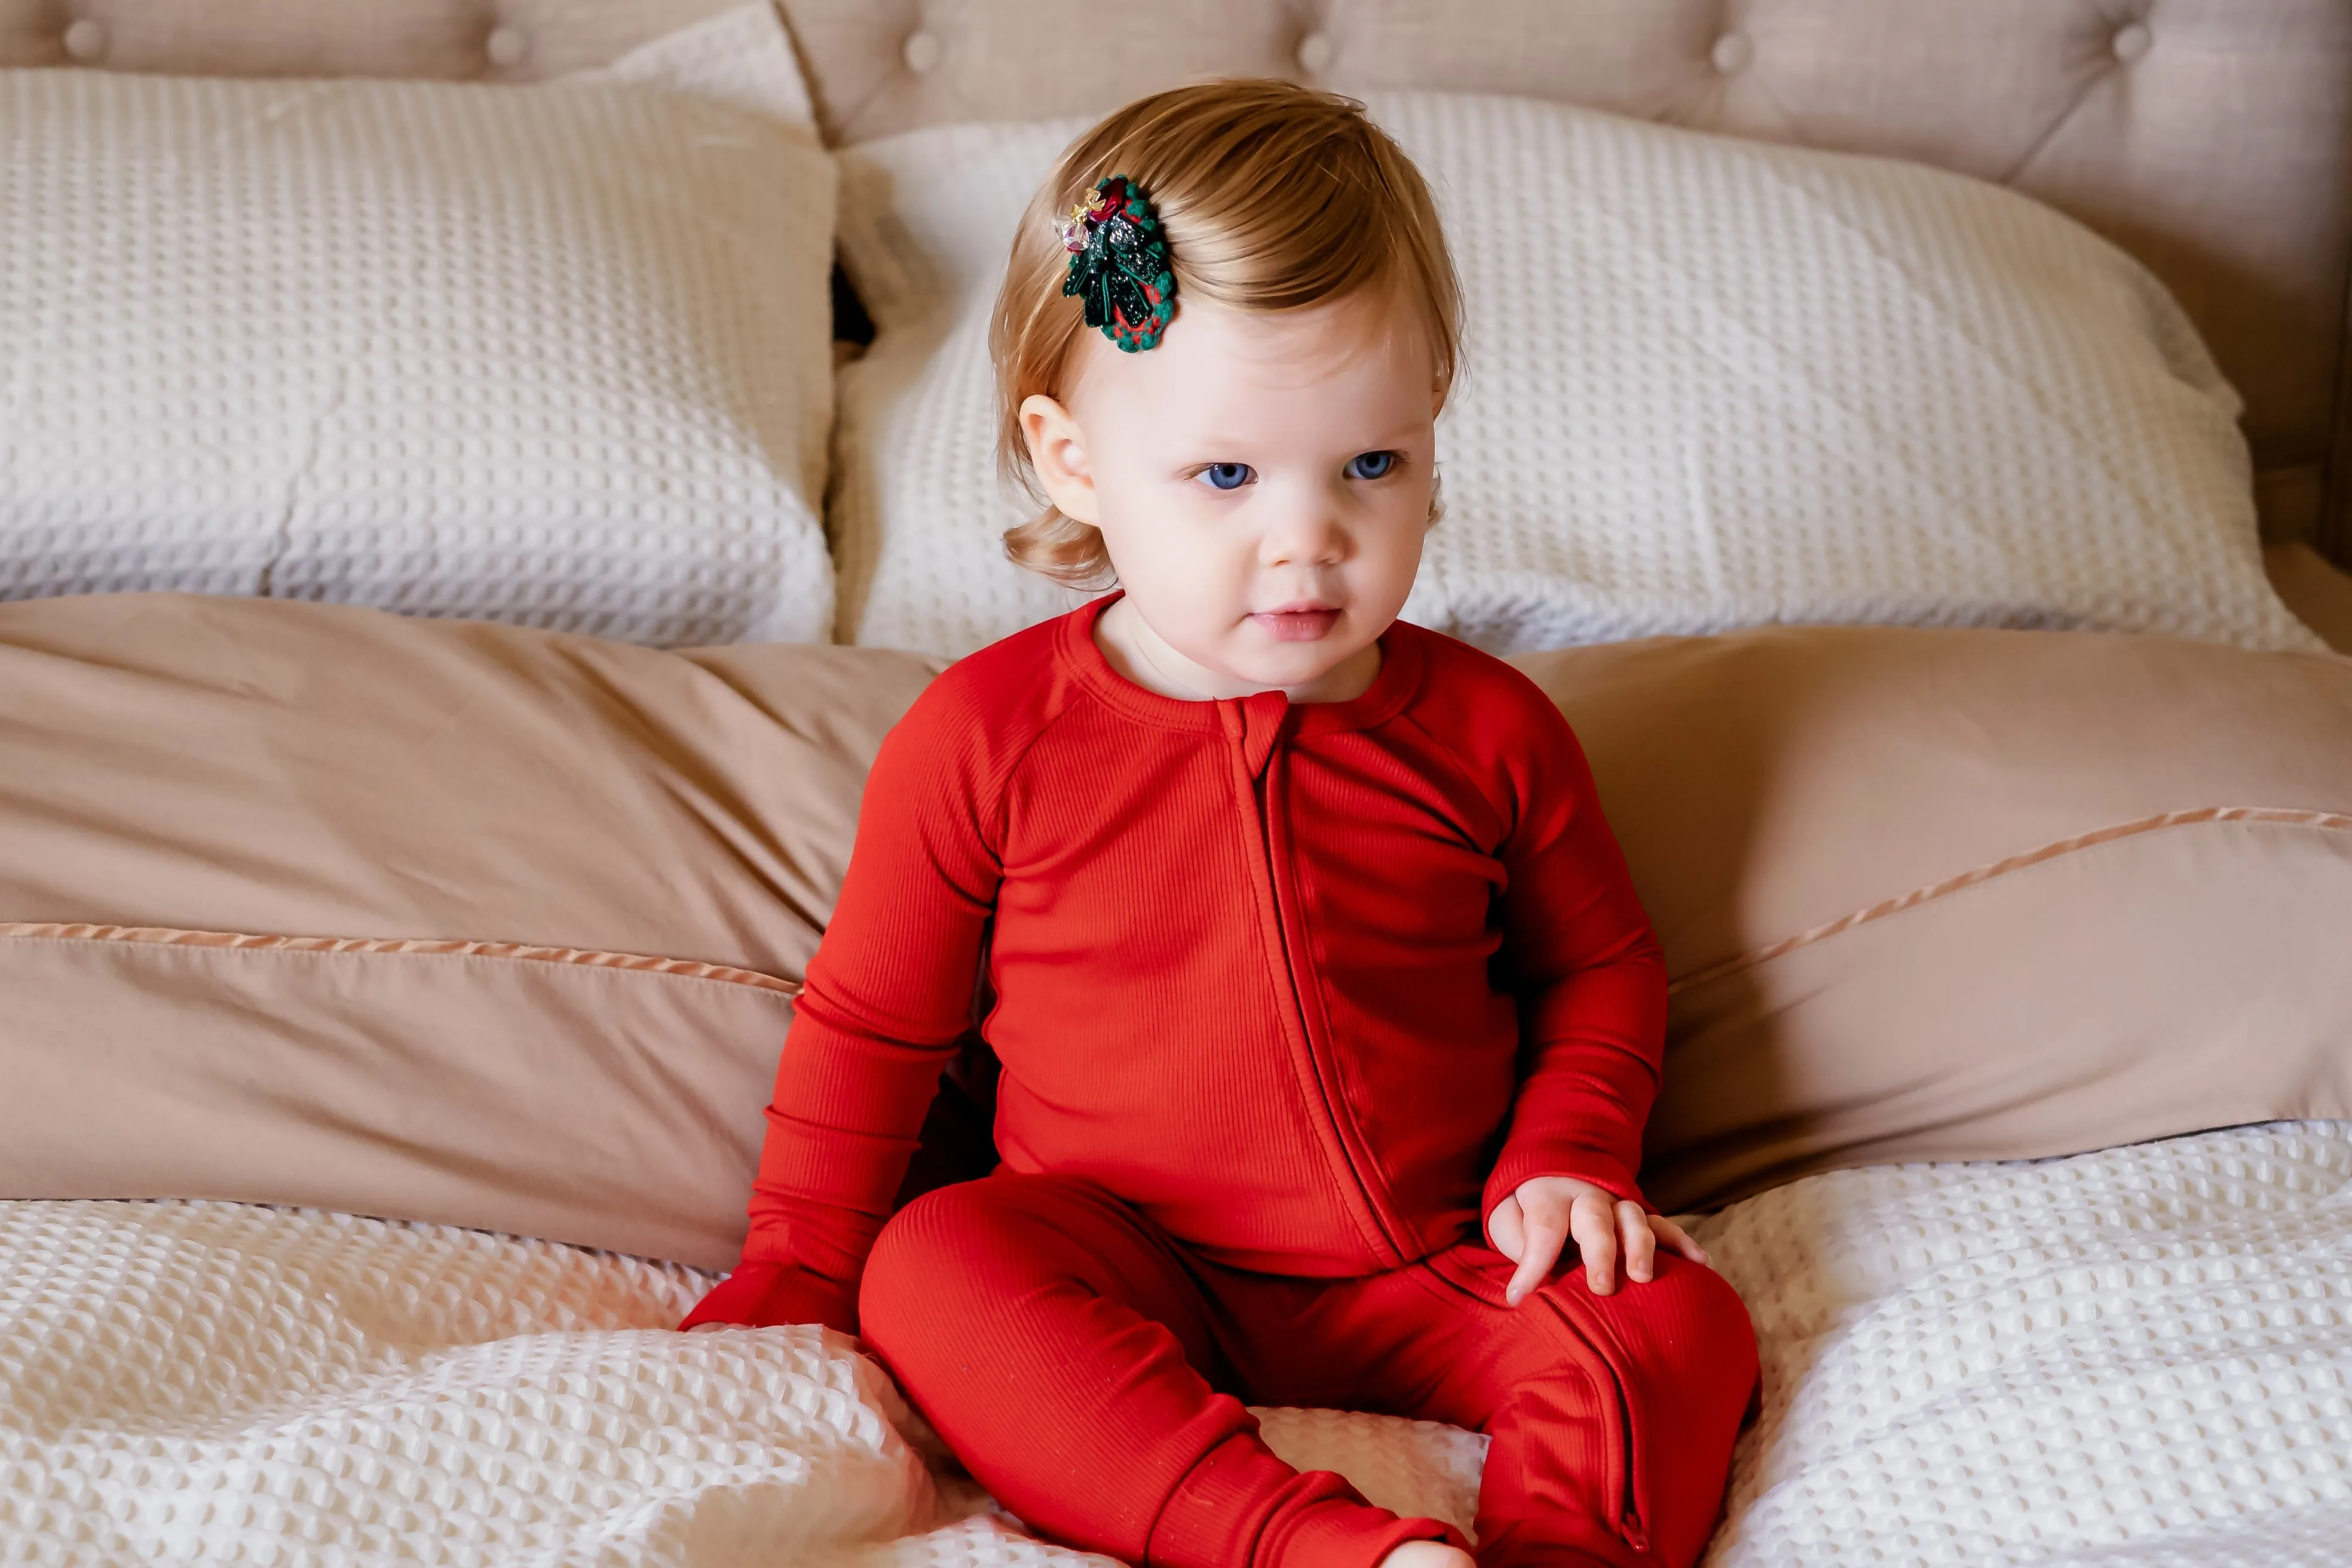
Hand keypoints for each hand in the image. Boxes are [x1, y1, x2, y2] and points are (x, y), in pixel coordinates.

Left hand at [1487, 1176, 1708, 1305]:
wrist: (1555, 1166)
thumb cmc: (1527, 1207)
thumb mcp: (1506, 1217)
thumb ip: (1516, 1239)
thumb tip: (1530, 1272)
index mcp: (1549, 1193)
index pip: (1542, 1228)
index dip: (1532, 1264)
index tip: (1519, 1296)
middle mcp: (1587, 1194)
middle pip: (1595, 1219)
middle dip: (1600, 1254)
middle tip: (1601, 1288)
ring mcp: (1617, 1203)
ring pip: (1634, 1218)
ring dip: (1641, 1247)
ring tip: (1644, 1277)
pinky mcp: (1640, 1214)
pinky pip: (1664, 1224)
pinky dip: (1682, 1242)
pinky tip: (1700, 1262)